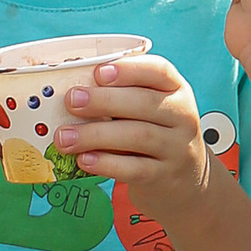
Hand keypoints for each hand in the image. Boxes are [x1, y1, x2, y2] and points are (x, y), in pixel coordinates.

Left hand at [51, 51, 210, 210]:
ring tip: (65, 137)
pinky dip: (106, 163)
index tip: (98, 72)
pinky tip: (84, 160)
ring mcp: (176, 148)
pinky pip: (134, 169)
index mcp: (176, 90)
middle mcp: (182, 116)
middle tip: (72, 101)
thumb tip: (74, 91)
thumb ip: (122, 97)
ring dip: (96, 135)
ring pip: (138, 136)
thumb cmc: (157, 134)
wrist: (185, 180)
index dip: (129, 70)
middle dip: (104, 100)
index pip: (159, 71)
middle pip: (145, 103)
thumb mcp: (150, 110)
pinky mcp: (164, 176)